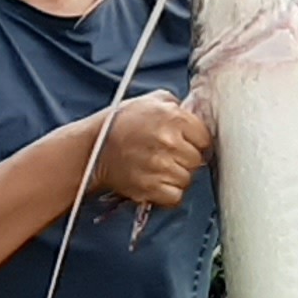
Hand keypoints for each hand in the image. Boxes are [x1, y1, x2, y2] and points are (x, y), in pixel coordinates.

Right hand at [88, 93, 213, 209]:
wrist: (92, 148)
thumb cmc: (120, 123)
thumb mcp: (149, 100)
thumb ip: (175, 105)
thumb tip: (194, 113)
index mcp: (173, 117)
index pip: (205, 138)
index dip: (196, 141)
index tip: (186, 143)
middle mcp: (169, 141)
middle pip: (197, 160)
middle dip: (186, 159)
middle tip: (169, 156)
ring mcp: (160, 166)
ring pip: (187, 179)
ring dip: (176, 177)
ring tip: (159, 168)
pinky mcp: (150, 187)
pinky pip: (175, 196)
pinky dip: (168, 193)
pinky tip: (157, 182)